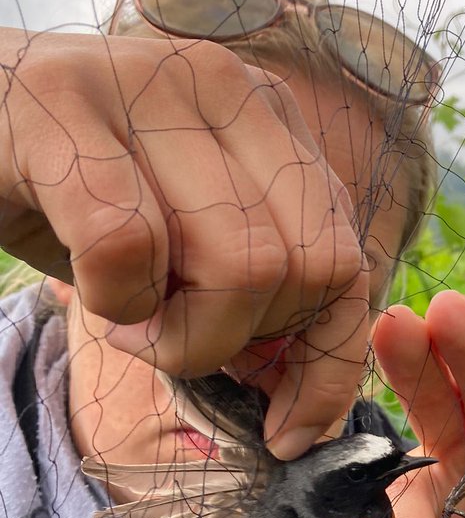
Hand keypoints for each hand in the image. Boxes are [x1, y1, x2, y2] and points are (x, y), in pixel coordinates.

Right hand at [0, 28, 370, 457]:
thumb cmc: (78, 197)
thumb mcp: (190, 247)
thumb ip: (259, 295)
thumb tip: (311, 406)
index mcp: (272, 121)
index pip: (349, 261)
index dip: (330, 366)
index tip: (289, 431)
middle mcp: (228, 88)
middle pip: (312, 268)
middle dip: (243, 342)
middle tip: (166, 336)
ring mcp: (149, 86)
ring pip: (243, 264)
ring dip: (179, 334)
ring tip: (126, 316)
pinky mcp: (60, 105)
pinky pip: (131, 246)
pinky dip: (115, 299)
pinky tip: (91, 291)